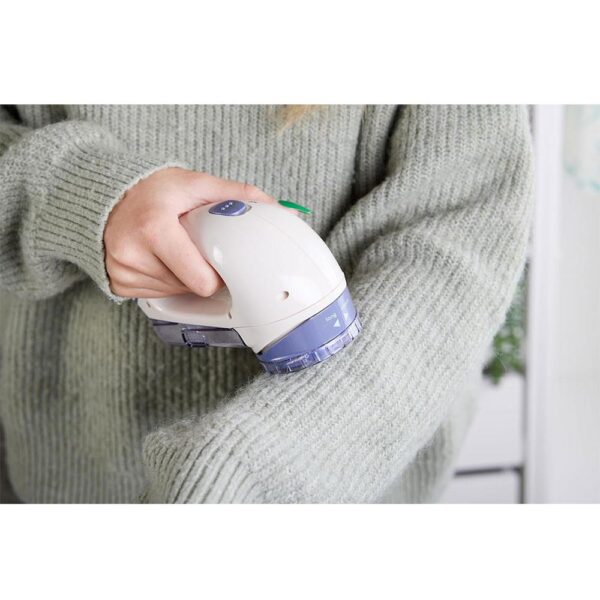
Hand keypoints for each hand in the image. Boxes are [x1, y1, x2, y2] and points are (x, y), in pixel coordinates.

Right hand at [103, 168, 274, 297]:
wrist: (108, 196)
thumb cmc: (152, 190)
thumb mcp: (195, 184)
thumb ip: (236, 194)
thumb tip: (274, 206)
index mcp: (154, 228)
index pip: (201, 280)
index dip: (218, 273)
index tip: (219, 259)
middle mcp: (132, 253)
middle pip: (191, 288)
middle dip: (200, 272)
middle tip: (194, 248)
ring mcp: (122, 271)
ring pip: (175, 293)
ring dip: (182, 277)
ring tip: (174, 250)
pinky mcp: (117, 283)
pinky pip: (156, 295)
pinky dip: (164, 281)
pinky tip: (159, 259)